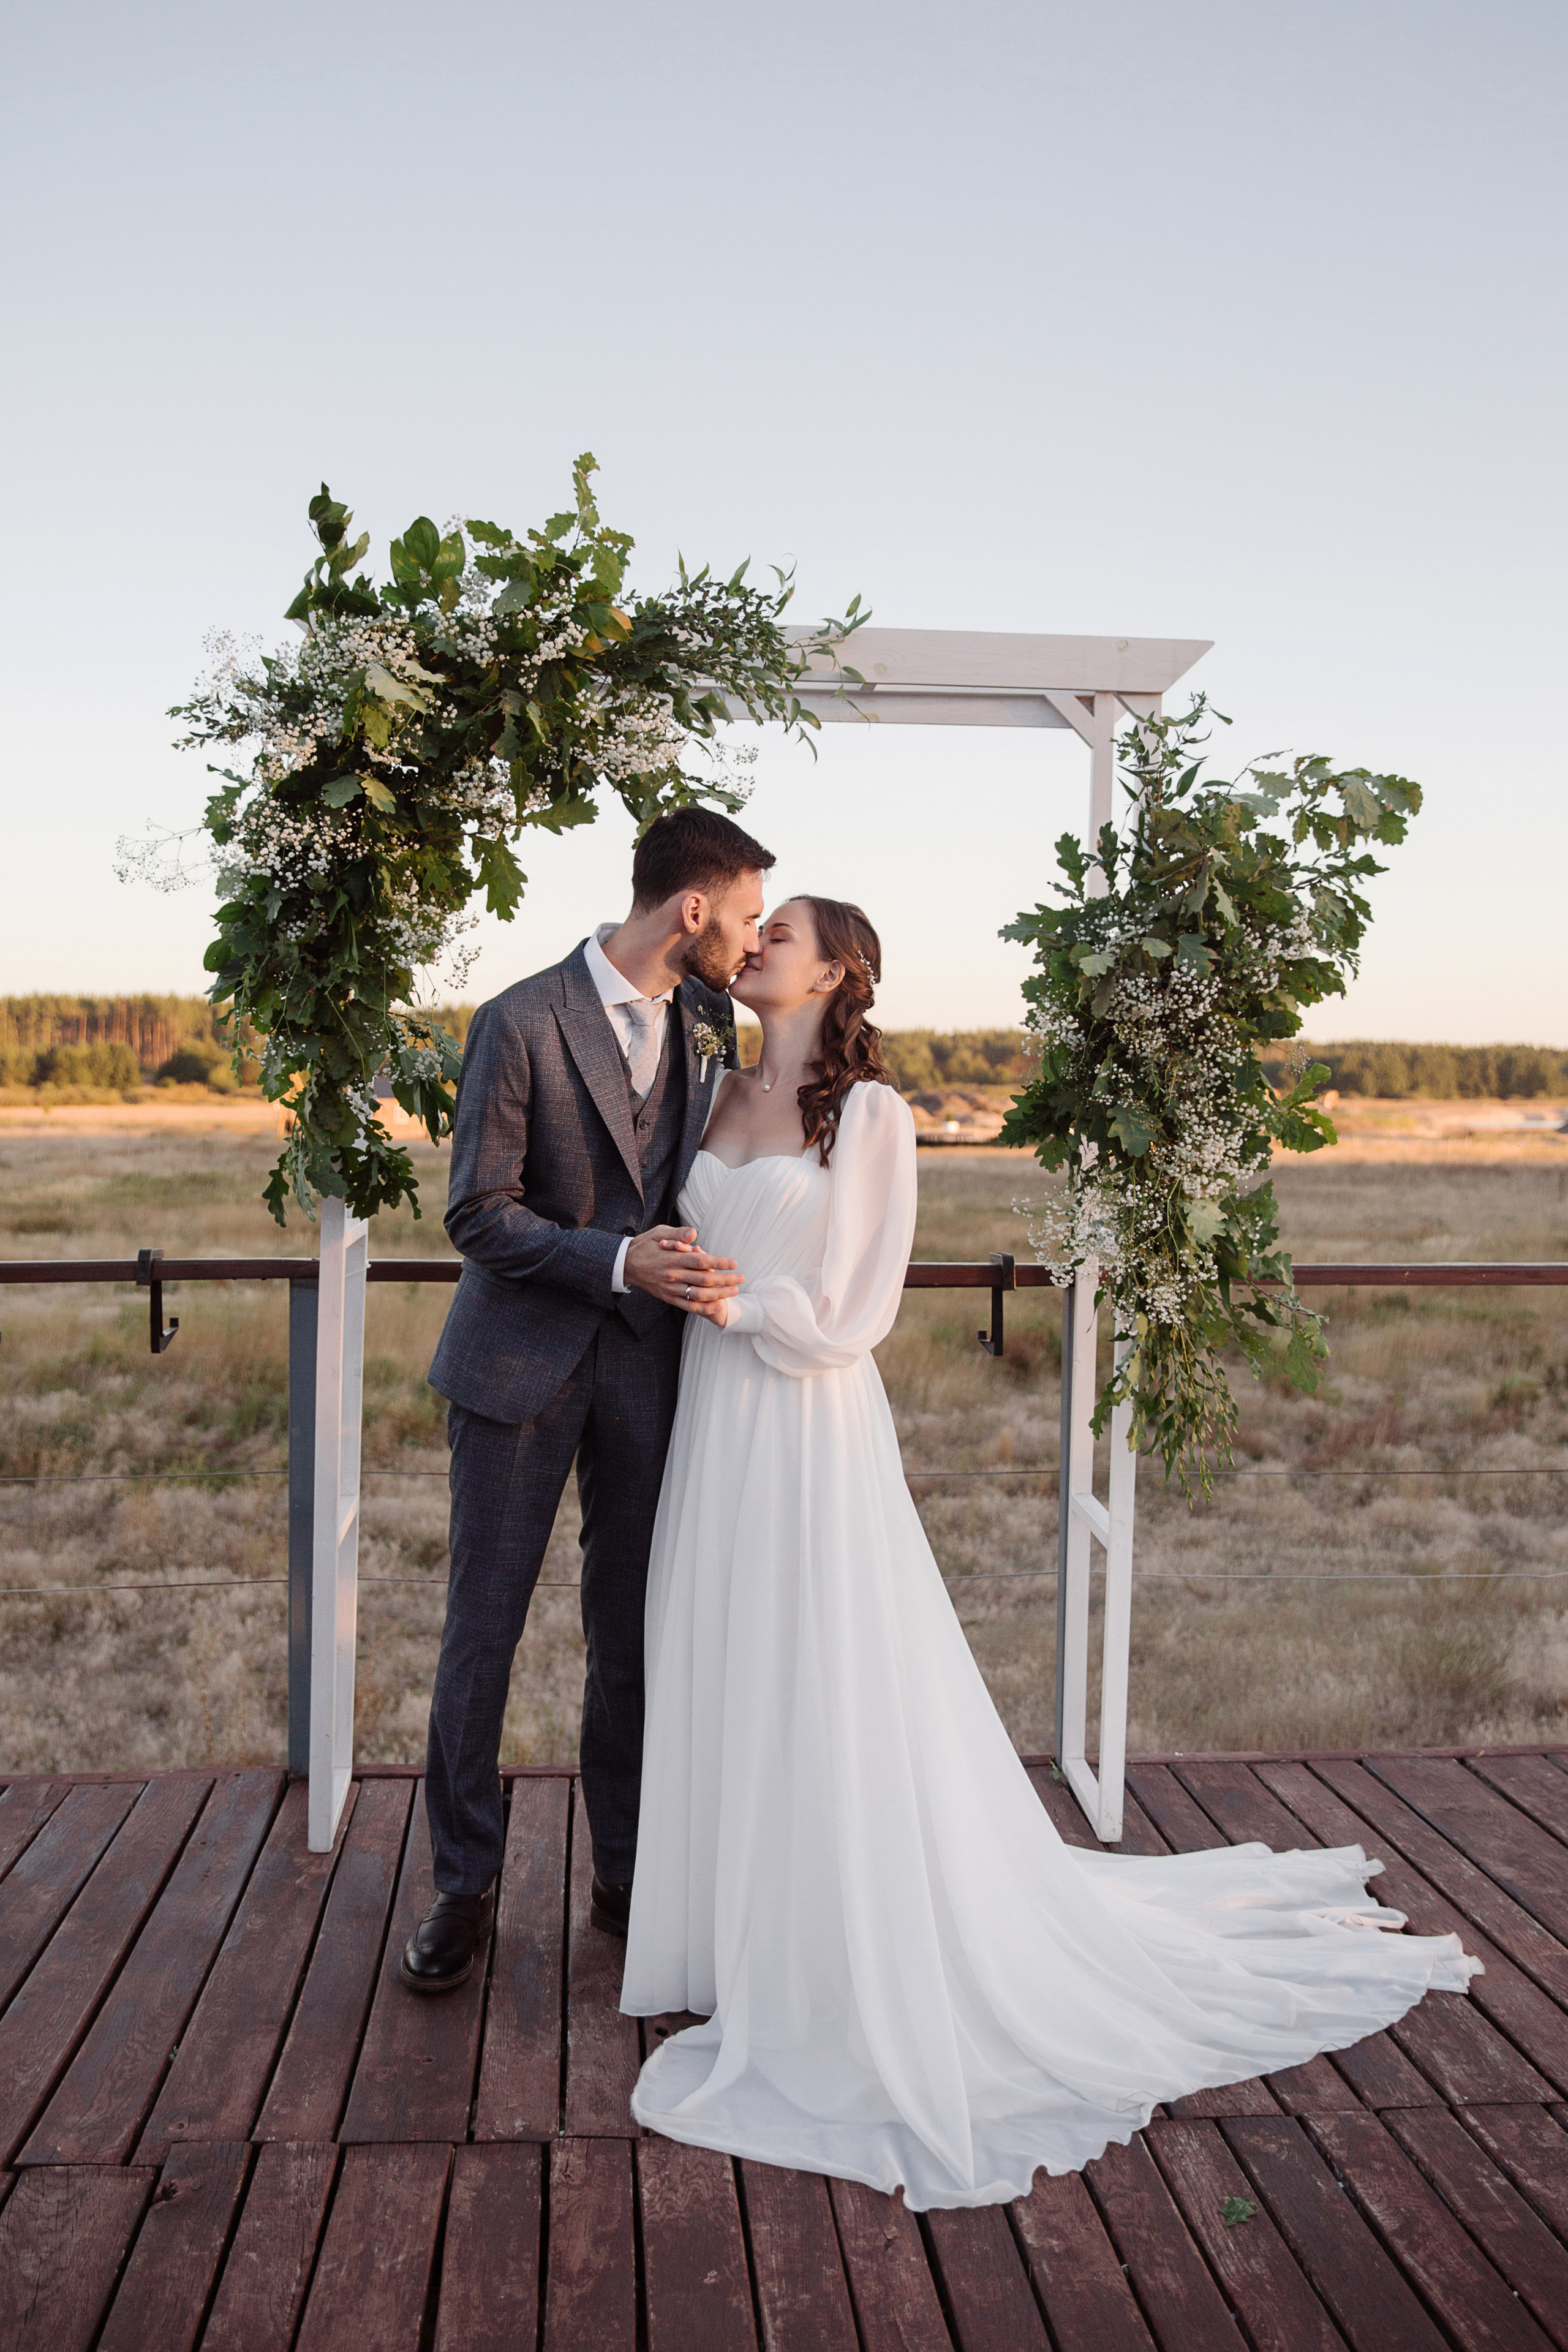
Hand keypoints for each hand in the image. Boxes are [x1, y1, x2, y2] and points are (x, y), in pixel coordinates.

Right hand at [623, 1225, 743, 1311]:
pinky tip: (717, 1305)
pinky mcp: (668, 1298)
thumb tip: (694, 1234)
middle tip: (741, 1278)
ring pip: (698, 1295)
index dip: (719, 1263)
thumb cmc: (646, 1245)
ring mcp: (670, 1289)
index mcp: (672, 1258)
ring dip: (719, 1294)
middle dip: (725, 1280)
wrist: (626, 1264)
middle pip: (704, 1279)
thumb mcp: (659, 1232)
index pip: (700, 1261)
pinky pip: (688, 1306)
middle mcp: (672, 1275)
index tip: (734, 1264)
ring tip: (734, 1291)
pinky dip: (704, 1308)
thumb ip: (678, 1234)